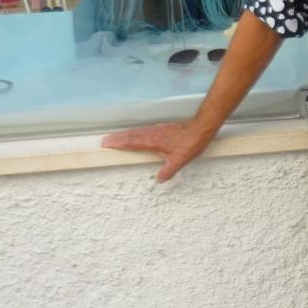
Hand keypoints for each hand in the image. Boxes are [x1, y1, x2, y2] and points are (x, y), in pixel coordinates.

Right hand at [101, 119, 217, 182]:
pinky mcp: (163, 128)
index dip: (118, 143)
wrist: (202, 127)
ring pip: (137, 131)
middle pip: (131, 134)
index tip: (106, 143)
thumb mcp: (179, 161)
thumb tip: (158, 180)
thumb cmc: (191, 143)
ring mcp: (158, 129)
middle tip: (105, 140)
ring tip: (116, 137)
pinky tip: (137, 134)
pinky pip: (144, 130)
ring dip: (125, 134)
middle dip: (117, 138)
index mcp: (153, 141)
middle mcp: (153, 133)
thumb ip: (168, 171)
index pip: (131, 141)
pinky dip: (135, 132)